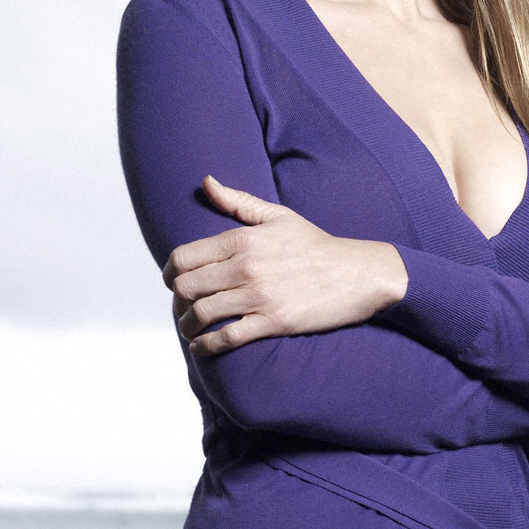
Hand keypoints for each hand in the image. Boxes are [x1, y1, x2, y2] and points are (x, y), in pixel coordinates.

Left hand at [163, 174, 406, 355]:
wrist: (357, 273)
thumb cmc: (316, 245)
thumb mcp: (277, 216)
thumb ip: (237, 201)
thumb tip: (206, 182)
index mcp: (242, 239)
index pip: (183, 257)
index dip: (170, 273)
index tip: (173, 281)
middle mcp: (246, 266)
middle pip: (186, 287)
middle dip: (177, 300)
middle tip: (182, 306)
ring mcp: (259, 296)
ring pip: (200, 314)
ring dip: (188, 326)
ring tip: (190, 329)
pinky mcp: (273, 321)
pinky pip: (227, 338)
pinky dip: (207, 345)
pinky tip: (203, 346)